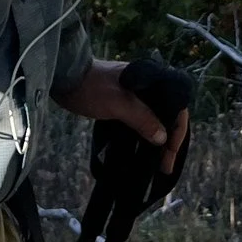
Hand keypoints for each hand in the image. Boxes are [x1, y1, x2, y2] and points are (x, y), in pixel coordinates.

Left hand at [53, 58, 188, 172]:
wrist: (64, 76)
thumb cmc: (91, 87)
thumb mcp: (118, 104)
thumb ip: (142, 118)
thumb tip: (162, 138)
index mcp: (153, 80)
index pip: (177, 106)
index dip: (177, 131)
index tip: (170, 154)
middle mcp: (148, 86)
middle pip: (168, 114)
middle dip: (169, 140)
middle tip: (165, 165)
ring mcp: (135, 94)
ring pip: (154, 119)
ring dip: (157, 139)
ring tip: (156, 163)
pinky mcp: (122, 102)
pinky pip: (140, 120)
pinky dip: (143, 135)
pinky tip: (142, 150)